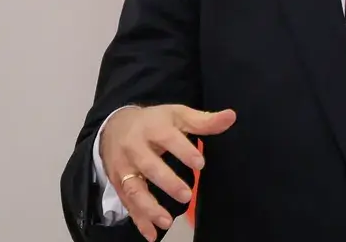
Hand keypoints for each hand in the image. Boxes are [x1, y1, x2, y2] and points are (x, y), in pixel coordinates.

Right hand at [99, 104, 235, 240]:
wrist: (114, 127)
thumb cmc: (154, 122)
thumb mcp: (177, 115)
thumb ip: (203, 121)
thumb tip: (231, 117)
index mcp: (153, 128)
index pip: (168, 138)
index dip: (183, 150)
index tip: (200, 163)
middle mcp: (135, 148)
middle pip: (149, 165)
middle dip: (167, 181)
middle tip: (187, 195)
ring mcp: (125, 168)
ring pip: (134, 189)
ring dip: (149, 207)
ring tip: (167, 222)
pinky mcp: (119, 184)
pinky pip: (128, 204)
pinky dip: (139, 220)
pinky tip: (152, 235)